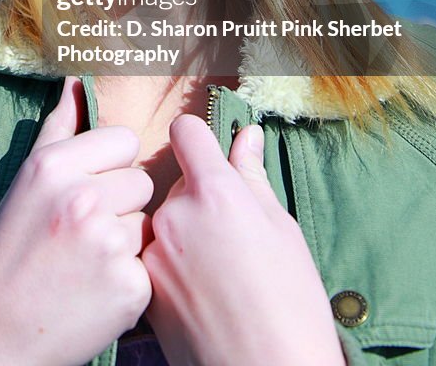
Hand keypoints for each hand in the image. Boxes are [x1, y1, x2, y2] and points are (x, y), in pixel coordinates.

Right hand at [0, 78, 152, 365]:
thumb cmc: (8, 249)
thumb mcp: (26, 180)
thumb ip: (59, 126)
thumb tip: (77, 79)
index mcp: (55, 165)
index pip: (125, 140)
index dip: (111, 167)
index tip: (87, 191)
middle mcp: (83, 199)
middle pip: (142, 182)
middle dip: (121, 205)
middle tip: (81, 234)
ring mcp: (108, 244)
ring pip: (148, 223)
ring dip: (126, 242)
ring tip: (85, 263)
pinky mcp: (129, 287)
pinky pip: (149, 266)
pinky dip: (128, 281)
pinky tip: (94, 292)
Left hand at [142, 115, 344, 365]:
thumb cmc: (291, 303)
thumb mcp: (281, 229)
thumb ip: (252, 176)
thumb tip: (245, 135)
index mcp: (215, 191)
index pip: (186, 132)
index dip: (200, 140)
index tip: (210, 157)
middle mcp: (175, 214)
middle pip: (178, 183)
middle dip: (199, 199)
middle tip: (232, 237)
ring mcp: (154, 252)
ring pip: (165, 222)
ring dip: (183, 235)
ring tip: (218, 274)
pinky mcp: (143, 288)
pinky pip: (154, 258)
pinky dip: (172, 268)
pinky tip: (200, 295)